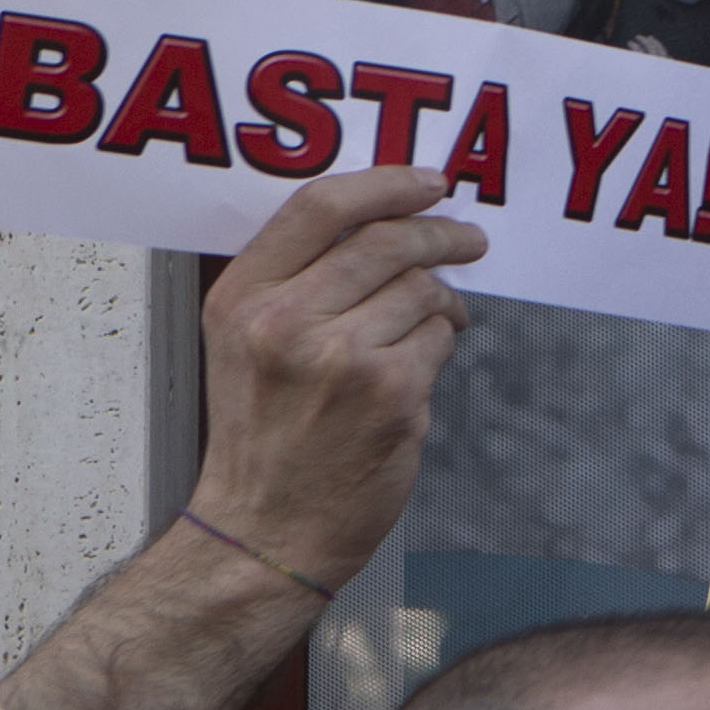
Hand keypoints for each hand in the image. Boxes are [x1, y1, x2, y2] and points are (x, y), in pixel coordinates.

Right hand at [190, 168, 485, 591]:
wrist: (264, 528)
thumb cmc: (260, 434)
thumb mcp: (241, 343)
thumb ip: (292, 278)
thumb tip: (377, 217)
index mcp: (242, 299)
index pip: (321, 207)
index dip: (386, 183)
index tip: (429, 181)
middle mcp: (286, 322)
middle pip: (389, 241)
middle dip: (441, 233)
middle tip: (468, 237)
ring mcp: (342, 358)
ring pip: (424, 289)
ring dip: (442, 299)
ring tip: (434, 318)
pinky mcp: (392, 395)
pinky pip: (441, 337)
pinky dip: (443, 342)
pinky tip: (420, 365)